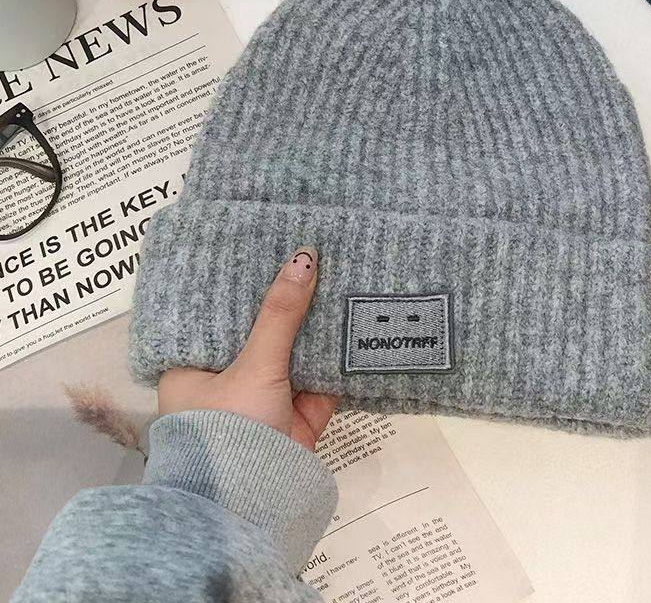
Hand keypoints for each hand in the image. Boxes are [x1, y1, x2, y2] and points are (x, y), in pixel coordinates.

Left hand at [158, 246, 336, 450]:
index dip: (243, 285)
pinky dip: (335, 357)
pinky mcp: (298, 416)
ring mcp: (265, 398)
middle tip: (306, 255)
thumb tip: (304, 257)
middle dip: (285, 302)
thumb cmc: (231, 428)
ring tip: (334, 277)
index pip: (218, 315)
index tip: (264, 249)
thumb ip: (280, 314)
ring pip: (292, 354)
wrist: (253, 503)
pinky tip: (352, 321)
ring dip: (313, 327)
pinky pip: (319, 379)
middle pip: (261, 332)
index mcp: (195, 368)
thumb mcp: (254, 365)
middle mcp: (228, 381)